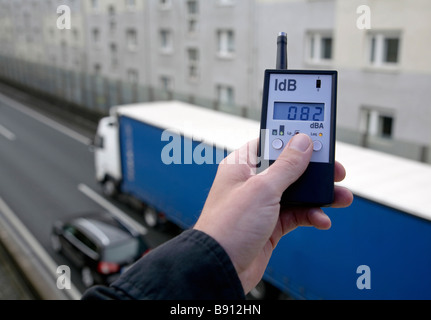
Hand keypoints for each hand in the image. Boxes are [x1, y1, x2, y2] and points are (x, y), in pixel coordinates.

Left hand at [193, 134, 352, 293]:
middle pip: (289, 168)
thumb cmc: (229, 226)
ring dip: (319, 196)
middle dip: (314, 170)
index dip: (293, 138)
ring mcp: (262, 205)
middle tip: (337, 170)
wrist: (220, 268)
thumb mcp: (262, 189)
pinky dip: (311, 216)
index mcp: (242, 165)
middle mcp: (252, 182)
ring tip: (342, 198)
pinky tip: (321, 220)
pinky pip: (296, 215)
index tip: (315, 136)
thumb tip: (303, 141)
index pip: (270, 143)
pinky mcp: (270, 225)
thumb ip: (287, 166)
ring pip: (297, 193)